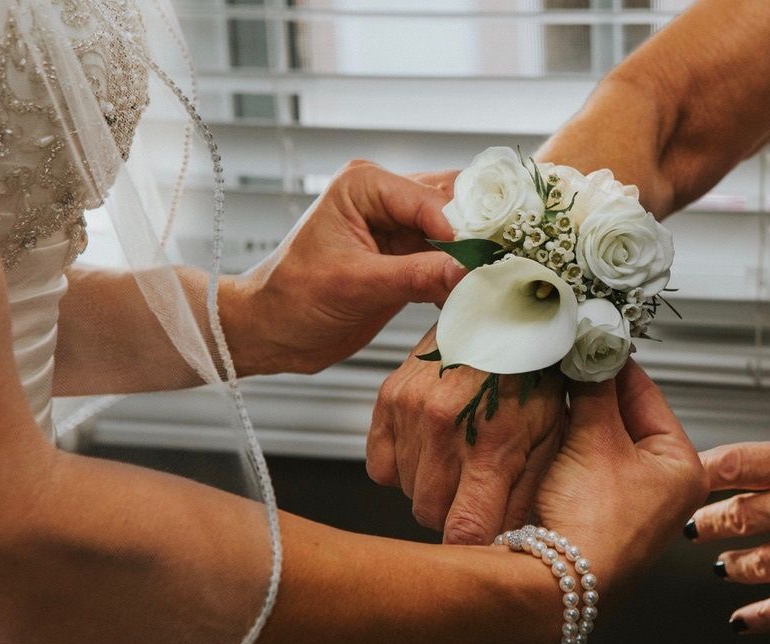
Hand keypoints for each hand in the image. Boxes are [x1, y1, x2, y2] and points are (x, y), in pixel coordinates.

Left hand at [223, 160, 466, 375]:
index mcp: (365, 185)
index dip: (461, 230)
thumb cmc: (292, 299)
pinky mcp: (406, 256)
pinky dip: (459, 276)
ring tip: (486, 284)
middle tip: (497, 267)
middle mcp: (385, 197)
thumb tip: (467, 271)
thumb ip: (415, 276)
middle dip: (474, 236)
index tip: (483, 263)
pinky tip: (465, 296)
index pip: (432, 199)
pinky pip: (447, 258)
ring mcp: (398, 226)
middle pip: (453, 204)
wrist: (272, 332)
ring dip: (470, 257)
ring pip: (456, 231)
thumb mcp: (356, 286)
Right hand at [368, 330, 566, 543]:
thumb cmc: (538, 368)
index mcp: (490, 445)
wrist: (506, 307)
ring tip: (461, 457)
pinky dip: (403, 466)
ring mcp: (410, 413)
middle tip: (478, 490)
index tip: (484, 537)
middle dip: (455, 513)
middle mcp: (442, 431)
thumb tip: (513, 539)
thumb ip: (529, 490)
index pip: (465, 532)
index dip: (473, 546)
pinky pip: (380, 467)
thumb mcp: (551, 432)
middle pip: (430, 516)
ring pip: (407, 492)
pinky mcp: (389, 399)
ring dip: (432, 486)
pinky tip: (432, 447)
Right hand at [535, 361, 708, 590]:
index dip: (613, 364)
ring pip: (597, 439)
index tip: (590, 340)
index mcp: (682, 467)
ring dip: (573, 416)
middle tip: (564, 361)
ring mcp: (627, 502)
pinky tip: (541, 426)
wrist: (554, 583)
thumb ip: (595, 387)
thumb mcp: (595, 439)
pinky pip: (579, 464)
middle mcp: (661, 487)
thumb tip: (593, 348)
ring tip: (550, 387)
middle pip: (622, 416)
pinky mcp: (594, 513)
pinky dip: (562, 444)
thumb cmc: (592, 523)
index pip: (648, 394)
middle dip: (590, 390)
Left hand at [688, 428, 769, 633]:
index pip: (734, 463)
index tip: (682, 474)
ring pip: (753, 562)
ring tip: (719, 564)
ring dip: (728, 565)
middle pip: (733, 515)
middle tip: (689, 525)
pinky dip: (760, 615)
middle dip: (702, 523)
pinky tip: (741, 619)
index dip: (699, 470)